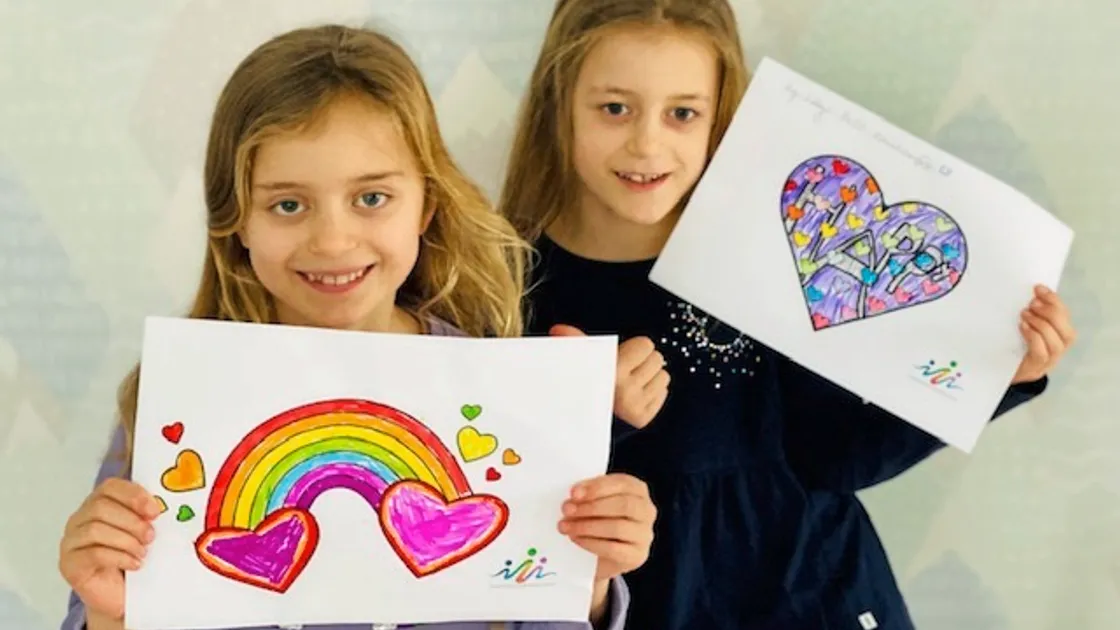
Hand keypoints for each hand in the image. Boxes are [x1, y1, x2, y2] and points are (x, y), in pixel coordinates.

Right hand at [58, 478, 161, 620]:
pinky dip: (120, 557)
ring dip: (126, 540)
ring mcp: (70, 542)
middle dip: (132, 521)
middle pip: (100, 507)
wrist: (121, 597)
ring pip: (95, 530)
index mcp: (97, 504)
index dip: (133, 495)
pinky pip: (93, 554)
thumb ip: (146, 516)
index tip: (155, 511)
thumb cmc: (132, 559)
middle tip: (151, 536)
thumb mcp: (143, 532)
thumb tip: (161, 506)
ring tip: (143, 552)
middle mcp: (79, 520)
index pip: (110, 487)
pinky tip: (135, 564)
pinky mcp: (69, 565)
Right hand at [550, 325, 669, 428]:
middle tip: (628, 370)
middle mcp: (627, 389)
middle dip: (644, 362)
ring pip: (663, 376)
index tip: (624, 356)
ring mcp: (637, 405)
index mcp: (614, 371)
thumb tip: (558, 329)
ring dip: (650, 378)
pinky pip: (663, 393)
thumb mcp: (582, 361)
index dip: (635, 349)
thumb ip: (576, 342)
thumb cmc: (585, 386)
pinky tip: (637, 395)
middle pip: (658, 359)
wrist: (583, 423)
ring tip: (632, 383)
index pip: (645, 345)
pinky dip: (653, 393)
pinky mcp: (644, 418)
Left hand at [558, 473, 655, 581]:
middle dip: (592, 507)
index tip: (574, 493)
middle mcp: (646, 511)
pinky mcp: (637, 556)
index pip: (622, 483)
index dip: (597, 487)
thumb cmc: (599, 521)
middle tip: (567, 510)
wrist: (602, 557)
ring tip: (566, 526)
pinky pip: (613, 549)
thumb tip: (574, 497)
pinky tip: (576, 539)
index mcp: (637, 490)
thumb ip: (588, 496)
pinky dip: (591, 543)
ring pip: (618, 527)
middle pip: (623, 505)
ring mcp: (644, 535)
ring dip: (587, 526)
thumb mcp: (595, 503)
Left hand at [1012, 285, 1075, 383]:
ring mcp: (1048, 362)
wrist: (994, 372)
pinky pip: (1041, 353)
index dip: (1055, 301)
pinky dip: (1034, 337)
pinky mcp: (1034, 369)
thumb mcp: (1020, 326)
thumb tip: (1026, 292)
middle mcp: (1057, 351)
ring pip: (1057, 343)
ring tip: (1025, 314)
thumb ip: (1027, 313)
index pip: (1065, 317)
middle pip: (1068, 332)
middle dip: (1051, 313)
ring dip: (1042, 324)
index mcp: (1057, 336)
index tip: (1038, 288)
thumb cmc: (1009, 345)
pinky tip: (1022, 327)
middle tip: (1032, 303)